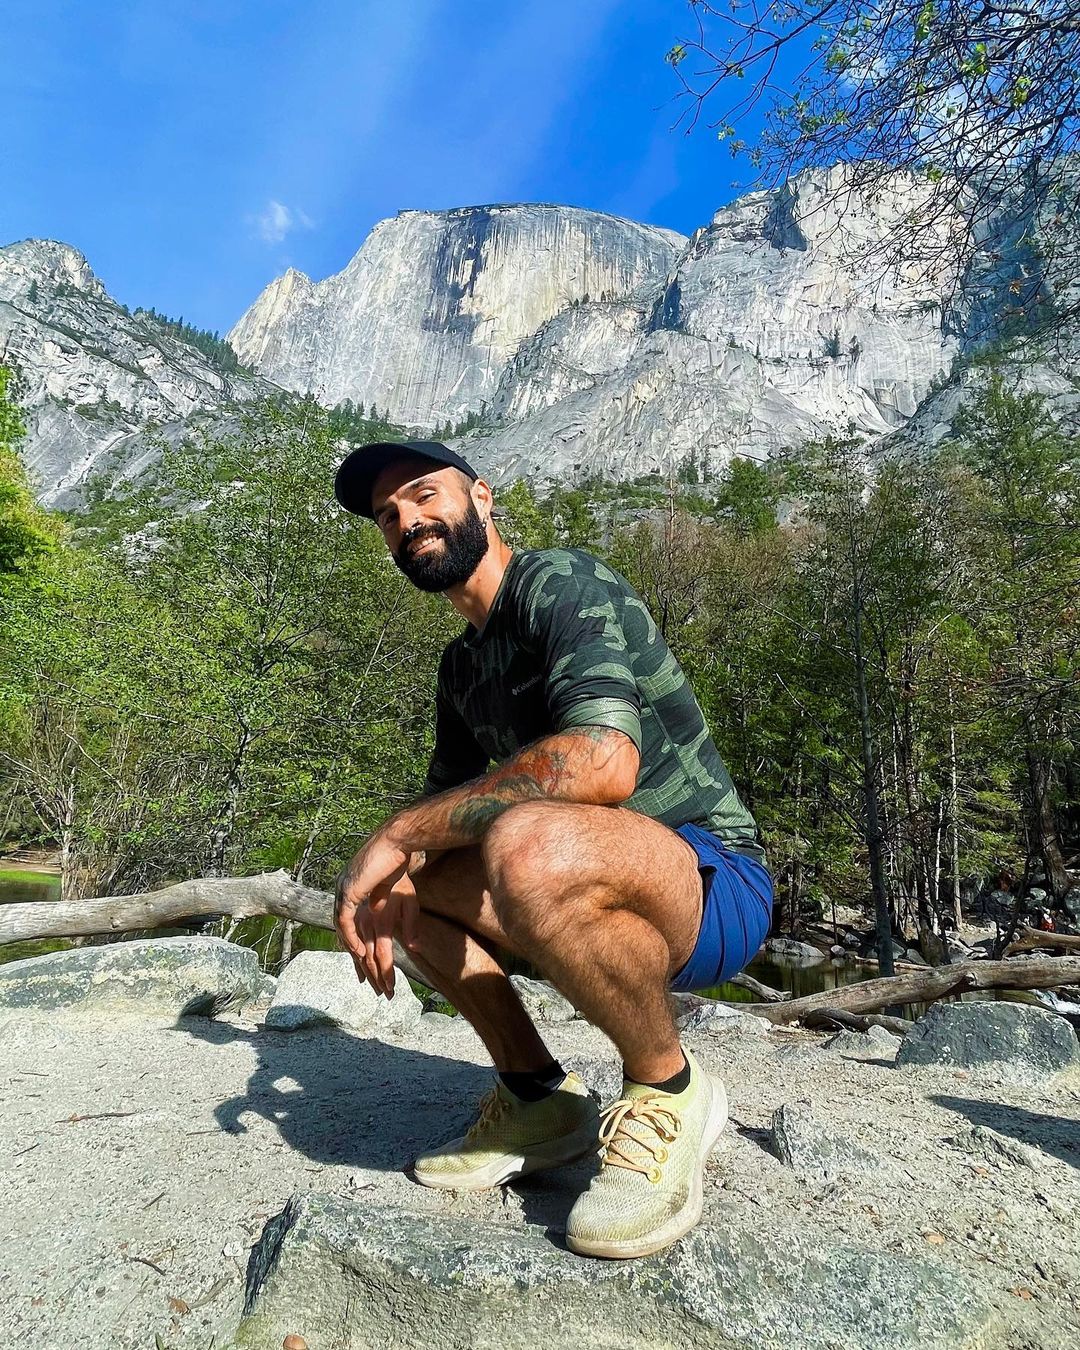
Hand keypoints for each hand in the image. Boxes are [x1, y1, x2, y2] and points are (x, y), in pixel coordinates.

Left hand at [335, 834, 417, 997]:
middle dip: (368, 970)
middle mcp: (350, 906)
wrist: (397, 844)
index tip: (377, 983)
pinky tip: (360, 953)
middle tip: (380, 990)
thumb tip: (413, 948)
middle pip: (357, 945)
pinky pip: (344, 922)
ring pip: (350, 937)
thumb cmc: (401, 868)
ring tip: (373, 979)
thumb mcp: (408, 903)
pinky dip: (351, 938)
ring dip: (361, 960)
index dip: (368, 963)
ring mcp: (345, 898)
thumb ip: (409, 926)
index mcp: (361, 908)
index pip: (361, 942)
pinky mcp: (347, 892)